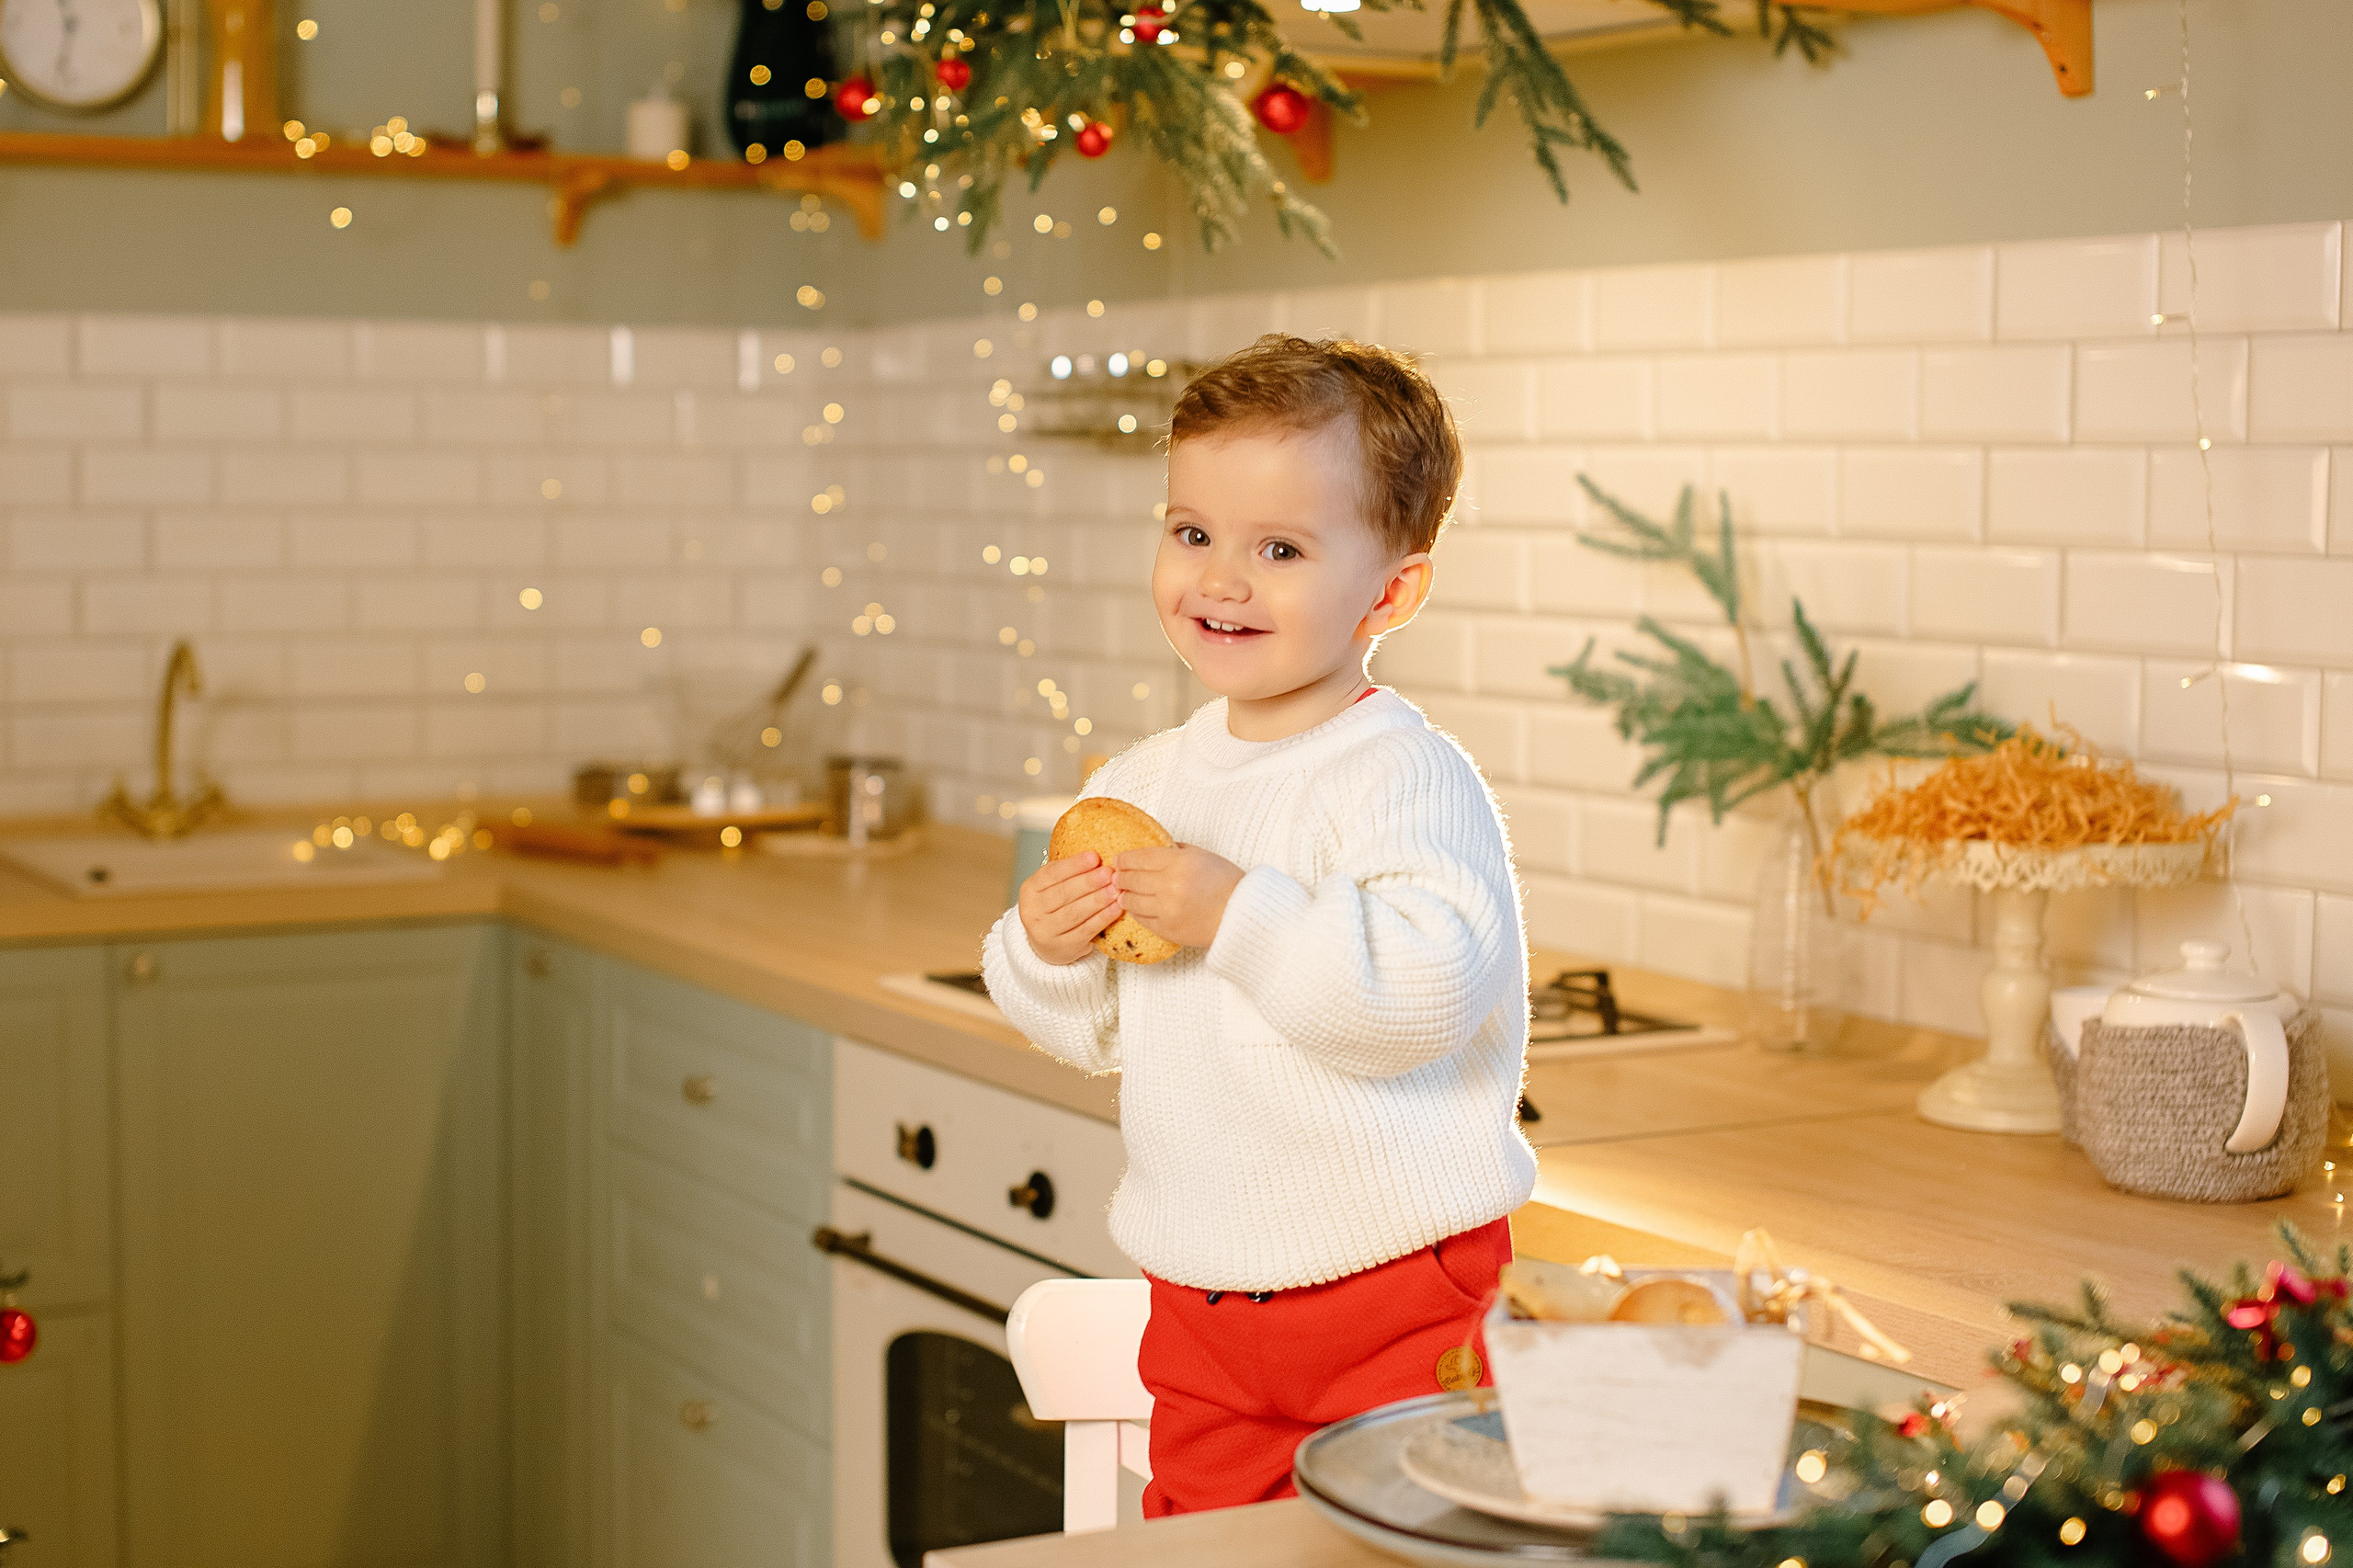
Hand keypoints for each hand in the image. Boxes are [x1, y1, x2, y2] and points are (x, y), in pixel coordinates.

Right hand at [1017, 852, 1124, 965]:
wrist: (1048, 943)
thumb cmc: (1055, 906)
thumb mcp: (1053, 886)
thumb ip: (1069, 872)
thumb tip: (1098, 855)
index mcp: (1030, 889)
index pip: (1052, 874)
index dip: (1074, 865)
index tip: (1094, 856)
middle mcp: (1032, 911)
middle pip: (1063, 893)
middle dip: (1088, 882)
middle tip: (1109, 873)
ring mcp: (1045, 931)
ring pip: (1074, 913)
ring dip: (1097, 900)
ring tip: (1115, 889)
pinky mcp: (1062, 948)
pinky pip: (1085, 930)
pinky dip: (1102, 918)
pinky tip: (1116, 908)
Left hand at [1111, 845, 1243, 949]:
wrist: (1243, 915)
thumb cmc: (1226, 883)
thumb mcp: (1203, 856)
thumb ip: (1175, 851)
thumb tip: (1150, 852)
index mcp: (1179, 862)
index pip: (1139, 858)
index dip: (1124, 858)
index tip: (1119, 859)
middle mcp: (1170, 885)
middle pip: (1130, 879)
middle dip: (1121, 877)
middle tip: (1117, 876)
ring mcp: (1167, 909)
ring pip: (1131, 901)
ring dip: (1124, 895)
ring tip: (1123, 893)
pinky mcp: (1167, 929)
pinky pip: (1141, 919)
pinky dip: (1136, 912)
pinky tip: (1136, 907)